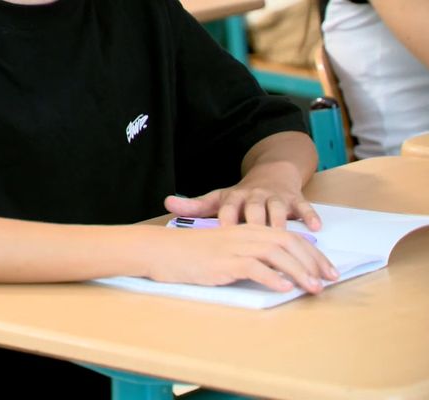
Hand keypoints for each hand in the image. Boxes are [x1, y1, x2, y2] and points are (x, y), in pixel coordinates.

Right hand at [148, 224, 338, 293]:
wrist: (161, 250)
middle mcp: (244, 234)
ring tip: (313, 288)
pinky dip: (272, 277)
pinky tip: (284, 288)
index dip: (312, 253)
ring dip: (299, 271)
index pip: (288, 237)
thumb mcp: (224, 250)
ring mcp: (234, 247)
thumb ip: (249, 256)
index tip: (327, 269)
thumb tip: (277, 274)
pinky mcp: (222, 262)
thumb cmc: (192, 254)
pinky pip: (253, 267)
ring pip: (276, 254)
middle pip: (288, 243)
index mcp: (247, 229)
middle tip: (330, 279)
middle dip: (313, 261)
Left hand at [164, 161, 320, 230]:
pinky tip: (315, 229)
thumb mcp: (219, 197)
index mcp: (235, 197)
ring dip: (283, 226)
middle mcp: (255, 196)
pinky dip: (309, 217)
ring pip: (279, 211)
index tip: (223, 235)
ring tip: (286, 244)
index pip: (228, 209)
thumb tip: (166, 202)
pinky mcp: (295, 199)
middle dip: (256, 226)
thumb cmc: (242, 194)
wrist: (272, 172)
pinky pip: (304, 208)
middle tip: (257, 247)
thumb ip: (195, 205)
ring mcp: (276, 197)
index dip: (226, 221)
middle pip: (255, 211)